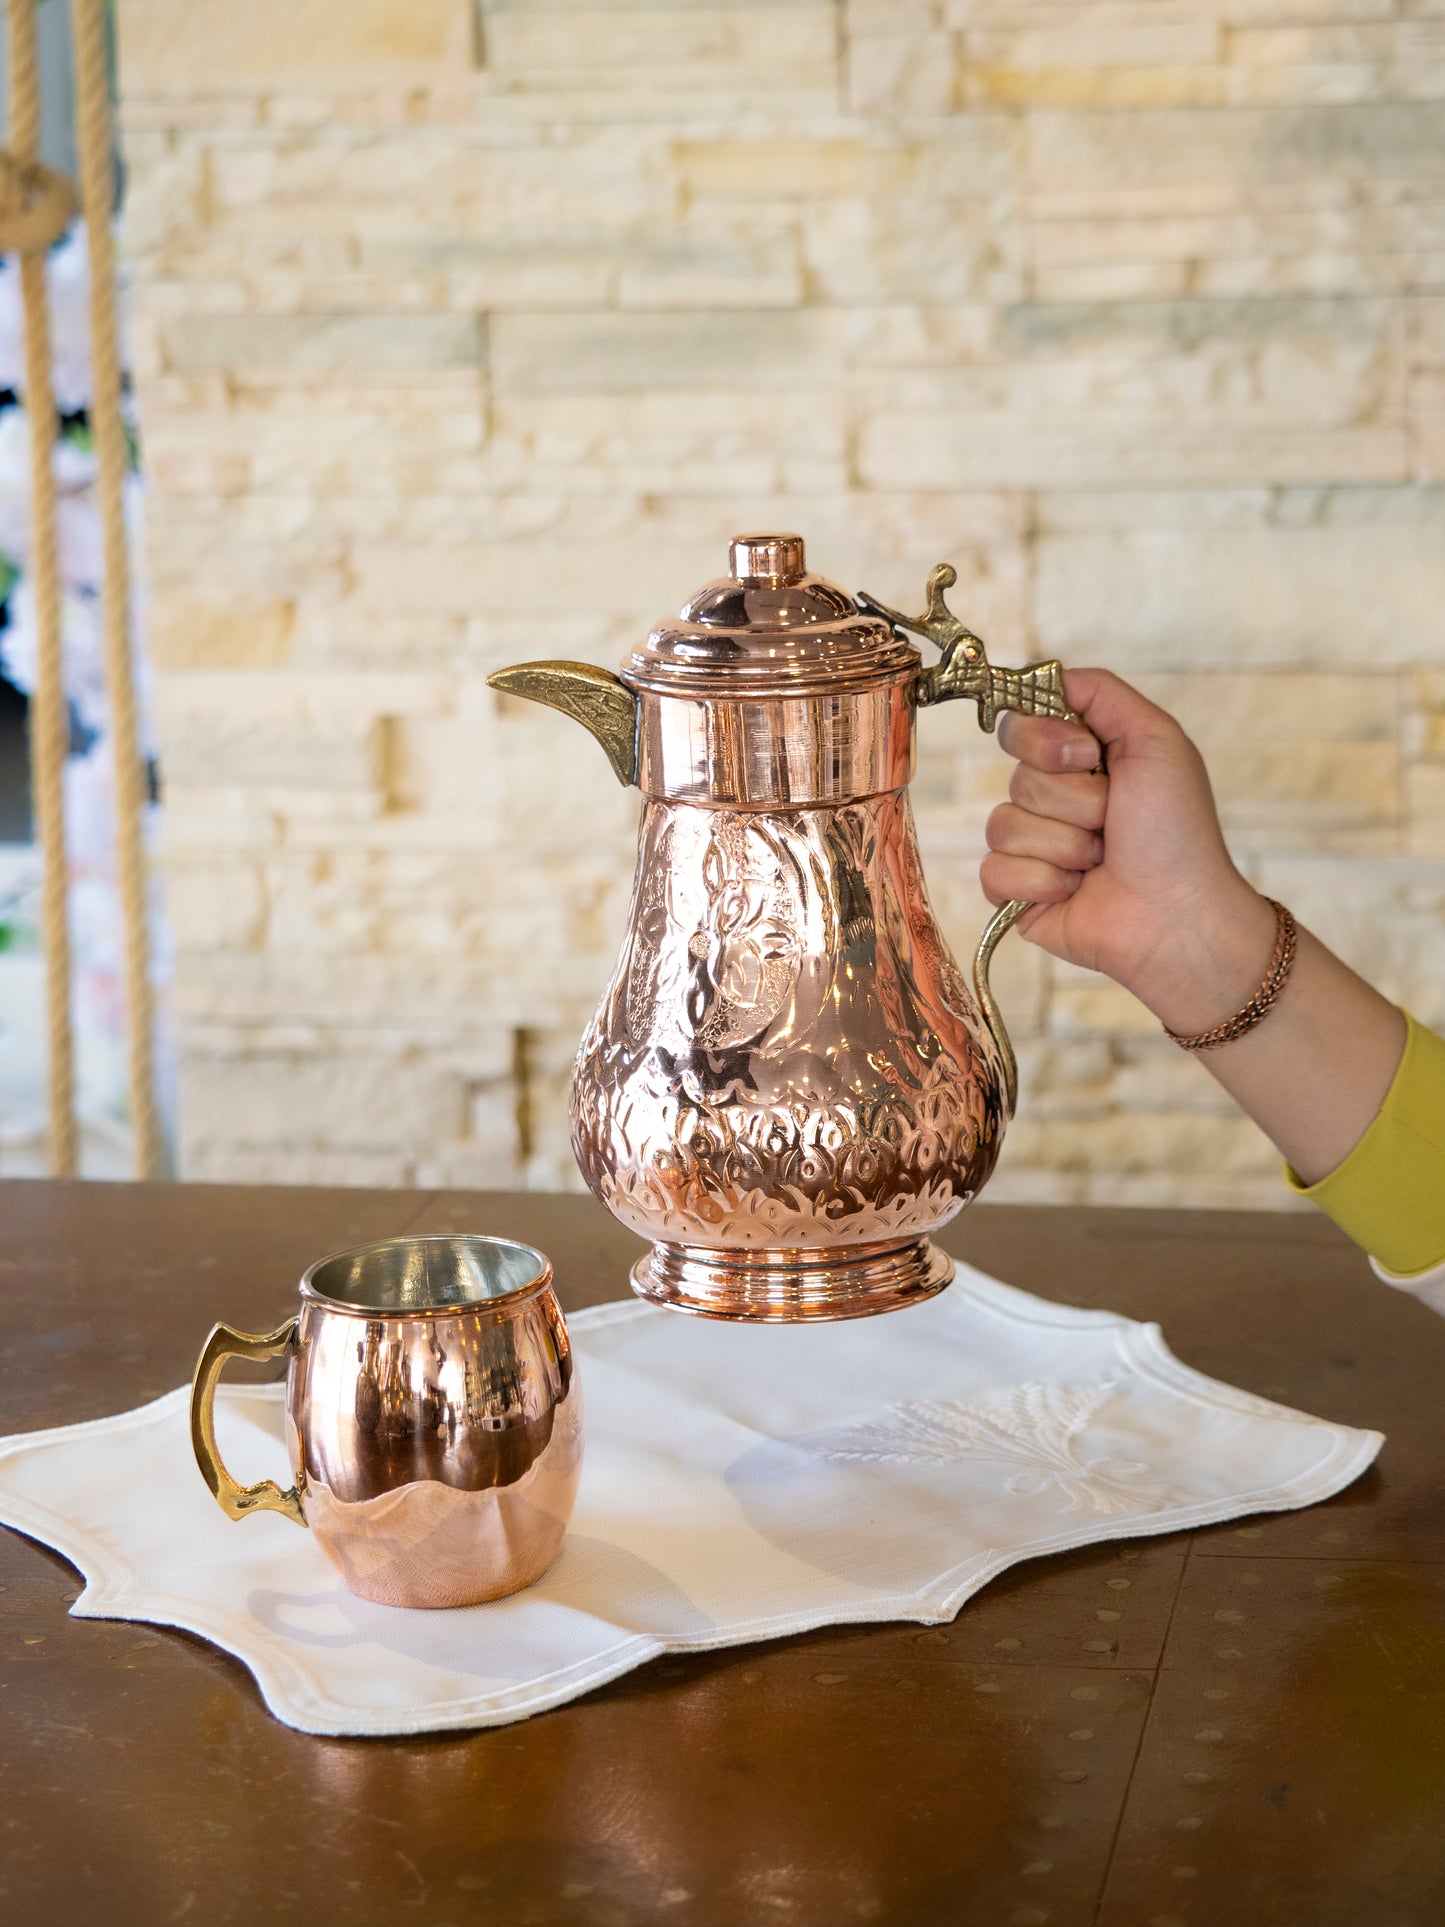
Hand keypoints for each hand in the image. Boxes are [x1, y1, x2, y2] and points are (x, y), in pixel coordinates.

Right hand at [981, 668, 1276, 1033]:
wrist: (1177, 914)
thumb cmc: (1178, 832)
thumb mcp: (1156, 739)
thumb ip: (1100, 692)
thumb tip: (1045, 674)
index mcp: (1081, 760)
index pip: (1020, 725)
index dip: (1048, 742)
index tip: (1090, 758)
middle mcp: (1053, 800)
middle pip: (1016, 775)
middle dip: (1072, 800)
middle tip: (1111, 820)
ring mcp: (1032, 847)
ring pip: (1003, 824)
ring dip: (1064, 844)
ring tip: (1100, 862)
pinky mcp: (1016, 892)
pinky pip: (994, 870)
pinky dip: (1042, 881)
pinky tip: (1076, 891)